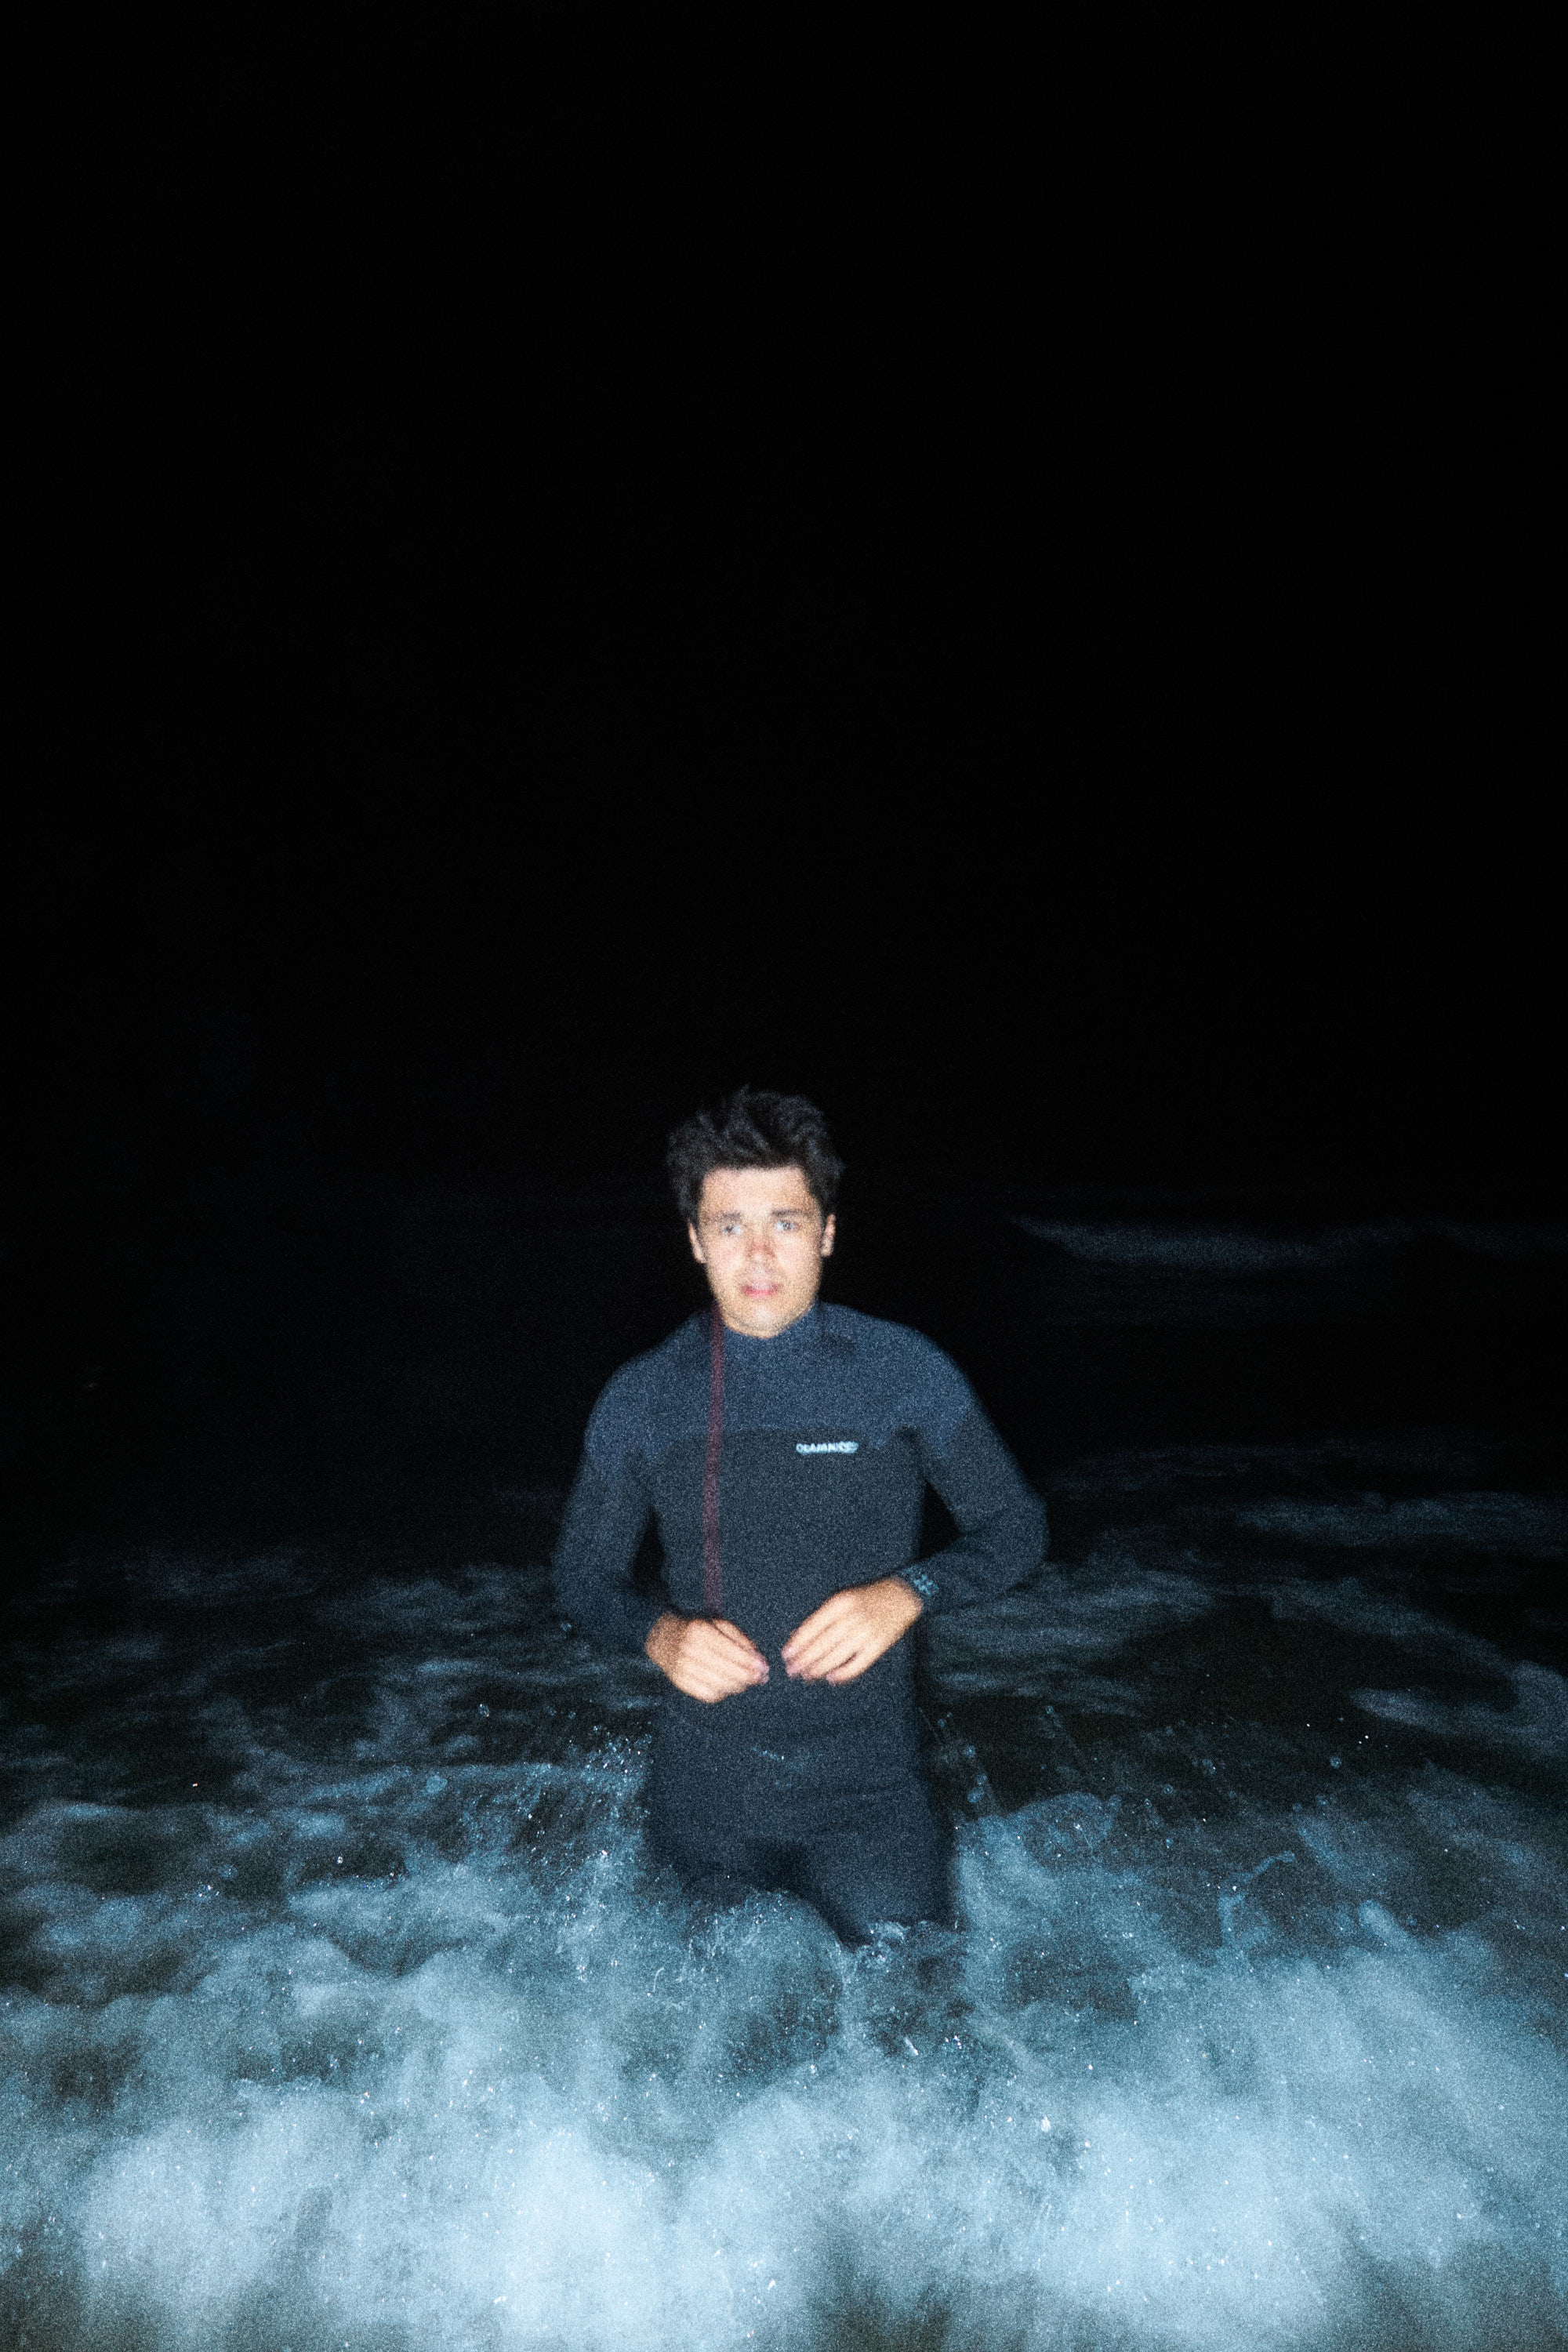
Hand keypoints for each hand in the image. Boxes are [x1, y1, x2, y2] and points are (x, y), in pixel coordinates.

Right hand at [645, 1612, 769, 1702]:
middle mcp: (690, 1650)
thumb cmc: (697, 1629)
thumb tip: (759, 1660)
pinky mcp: (680, 1682)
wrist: (663, 1637)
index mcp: (700, 1631)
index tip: (764, 1667)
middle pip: (726, 1671)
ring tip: (748, 1682)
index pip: (730, 1651)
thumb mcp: (719, 1624)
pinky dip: (723, 1693)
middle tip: (761, 1678)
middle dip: (748, 1677)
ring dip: (738, 1686)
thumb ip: (740, 1640)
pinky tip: (730, 1687)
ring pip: (718, 1685)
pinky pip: (707, 1695)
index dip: (750, 1662)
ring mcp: (683, 1668)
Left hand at [781, 1576, 922, 1685]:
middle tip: (792, 1671)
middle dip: (804, 1660)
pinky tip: (832, 1678)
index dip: (797, 1643)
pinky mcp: (878, 1646)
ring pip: (836, 1656)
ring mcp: (865, 1633)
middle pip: (821, 1644)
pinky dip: (843, 1674)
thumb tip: (798, 1637)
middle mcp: (851, 1618)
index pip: (812, 1627)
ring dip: (818, 1669)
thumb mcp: (842, 1599)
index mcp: (839, 1604)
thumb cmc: (866, 1598)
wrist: (900, 1596)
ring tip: (807, 1676)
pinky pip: (857, 1665)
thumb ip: (822, 1617)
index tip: (786, 1655)